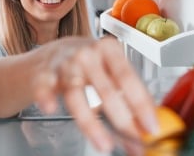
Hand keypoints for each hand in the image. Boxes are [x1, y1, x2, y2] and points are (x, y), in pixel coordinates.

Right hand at [33, 36, 157, 152]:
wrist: (51, 54)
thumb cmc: (86, 63)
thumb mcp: (109, 70)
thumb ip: (127, 95)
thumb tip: (147, 126)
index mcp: (108, 49)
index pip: (128, 78)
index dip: (141, 104)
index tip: (150, 126)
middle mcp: (87, 54)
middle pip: (106, 90)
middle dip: (123, 121)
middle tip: (134, 142)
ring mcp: (64, 64)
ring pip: (77, 95)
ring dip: (91, 124)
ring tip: (105, 144)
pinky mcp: (43, 76)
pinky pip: (44, 89)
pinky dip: (47, 98)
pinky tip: (51, 108)